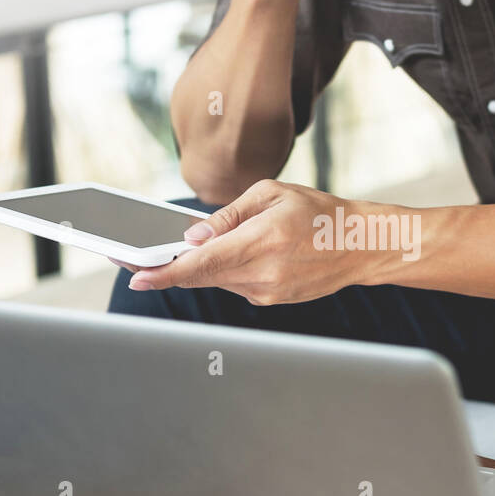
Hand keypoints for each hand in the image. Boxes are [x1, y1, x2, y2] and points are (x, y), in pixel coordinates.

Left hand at [114, 181, 385, 304]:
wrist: (360, 244)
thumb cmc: (317, 210)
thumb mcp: (271, 194)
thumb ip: (226, 217)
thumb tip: (192, 238)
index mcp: (262, 241)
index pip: (202, 263)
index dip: (164, 272)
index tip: (136, 276)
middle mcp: (264, 273)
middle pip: (201, 276)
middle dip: (167, 269)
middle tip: (134, 259)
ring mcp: (268, 293)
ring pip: (217, 281)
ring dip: (200, 267)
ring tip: (193, 248)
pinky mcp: (273, 300)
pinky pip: (236, 285)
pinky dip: (226, 271)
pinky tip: (234, 255)